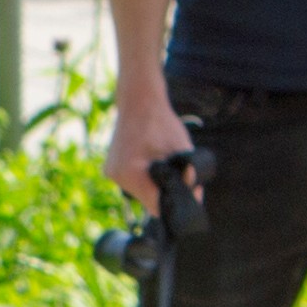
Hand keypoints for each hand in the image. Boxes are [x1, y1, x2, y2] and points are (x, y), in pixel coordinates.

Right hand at [105, 81, 192, 209]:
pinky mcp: (111, 168)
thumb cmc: (161, 122)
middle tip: (180, 178)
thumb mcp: (181, 149)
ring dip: (153, 185)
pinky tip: (152, 163)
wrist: (139, 100)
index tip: (187, 198)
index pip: (156, 207)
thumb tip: (195, 197)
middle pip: (147, 201)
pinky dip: (144, 177)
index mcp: (132, 174)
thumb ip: (189, 176)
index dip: (174, 205)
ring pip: (139, 192)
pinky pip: (132, 182)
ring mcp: (111, 172)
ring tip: (165, 166)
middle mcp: (117, 176)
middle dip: (165, 193)